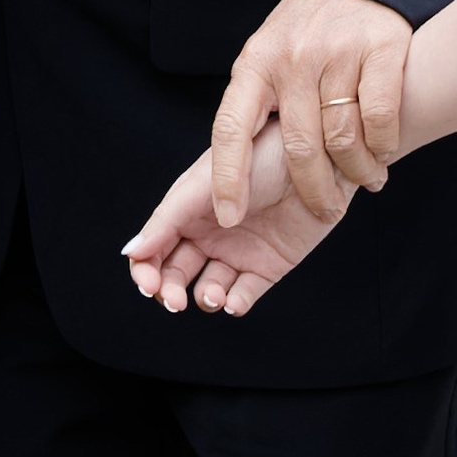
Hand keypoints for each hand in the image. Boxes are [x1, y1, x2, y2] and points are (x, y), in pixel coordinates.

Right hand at [125, 127, 350, 317]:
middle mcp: (210, 232)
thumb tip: (133, 250)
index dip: (144, 268)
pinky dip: (235, 304)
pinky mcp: (269, 266)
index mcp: (189, 208)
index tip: (147, 282)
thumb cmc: (266, 152)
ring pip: (206, 288)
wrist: (324, 155)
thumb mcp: (209, 179)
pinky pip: (244, 294)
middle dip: (168, 290)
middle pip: (174, 272)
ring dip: (204, 298)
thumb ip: (171, 215)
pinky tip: (234, 301)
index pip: (154, 245)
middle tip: (173, 300)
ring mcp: (239, 250)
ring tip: (214, 293)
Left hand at [210, 0, 412, 228]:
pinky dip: (382, 145)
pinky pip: (379, 118)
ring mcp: (337, 52)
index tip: (231, 217)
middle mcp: (292, 58)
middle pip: (299, 148)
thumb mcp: (267, 57)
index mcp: (255, 64)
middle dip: (315, 192)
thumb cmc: (305, 30)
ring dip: (356, 172)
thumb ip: (257, 106)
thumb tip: (238, 178)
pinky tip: (383, 150)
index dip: (228, 178)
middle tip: (327, 210)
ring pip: (342, 139)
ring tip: (366, 180)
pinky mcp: (380, 47)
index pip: (231, 129)